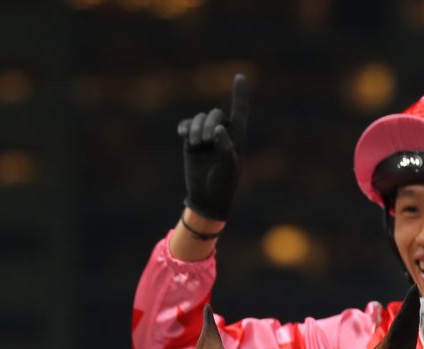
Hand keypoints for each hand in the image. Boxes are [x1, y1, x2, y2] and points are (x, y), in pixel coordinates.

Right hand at [180, 73, 247, 221]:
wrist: (207, 197)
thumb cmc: (223, 183)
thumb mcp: (228, 167)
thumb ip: (225, 147)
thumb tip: (218, 128)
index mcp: (237, 136)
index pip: (239, 110)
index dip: (239, 94)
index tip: (240, 76)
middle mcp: (222, 132)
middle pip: (215, 114)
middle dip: (208, 123)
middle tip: (205, 140)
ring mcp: (206, 136)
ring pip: (199, 119)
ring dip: (196, 128)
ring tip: (196, 144)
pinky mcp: (191, 141)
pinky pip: (186, 125)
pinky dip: (185, 128)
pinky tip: (183, 135)